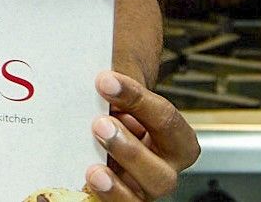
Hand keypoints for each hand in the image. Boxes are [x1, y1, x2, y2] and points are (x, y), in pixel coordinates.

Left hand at [85, 70, 199, 200]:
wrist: (102, 123)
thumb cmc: (115, 105)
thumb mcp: (121, 93)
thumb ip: (116, 84)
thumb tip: (98, 71)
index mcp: (175, 139)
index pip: (165, 120)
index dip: (137, 100)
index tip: (105, 80)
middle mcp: (163, 169)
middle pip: (161, 173)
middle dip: (130, 150)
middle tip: (100, 124)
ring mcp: (140, 190)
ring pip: (138, 198)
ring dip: (116, 184)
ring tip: (93, 169)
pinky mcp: (118, 198)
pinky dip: (102, 196)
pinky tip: (85, 181)